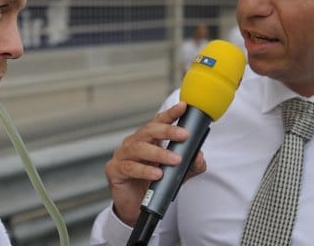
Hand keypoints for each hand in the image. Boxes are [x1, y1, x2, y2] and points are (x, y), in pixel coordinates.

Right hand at [104, 102, 206, 225]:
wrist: (135, 207)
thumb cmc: (153, 184)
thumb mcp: (178, 174)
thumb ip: (191, 165)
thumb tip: (199, 156)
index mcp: (148, 139)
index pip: (158, 122)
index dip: (170, 114)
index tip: (183, 107)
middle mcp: (134, 143)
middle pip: (148, 131)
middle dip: (167, 131)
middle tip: (184, 135)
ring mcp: (122, 155)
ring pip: (139, 148)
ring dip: (158, 153)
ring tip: (174, 160)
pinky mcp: (115, 170)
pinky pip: (129, 167)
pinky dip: (144, 170)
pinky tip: (157, 173)